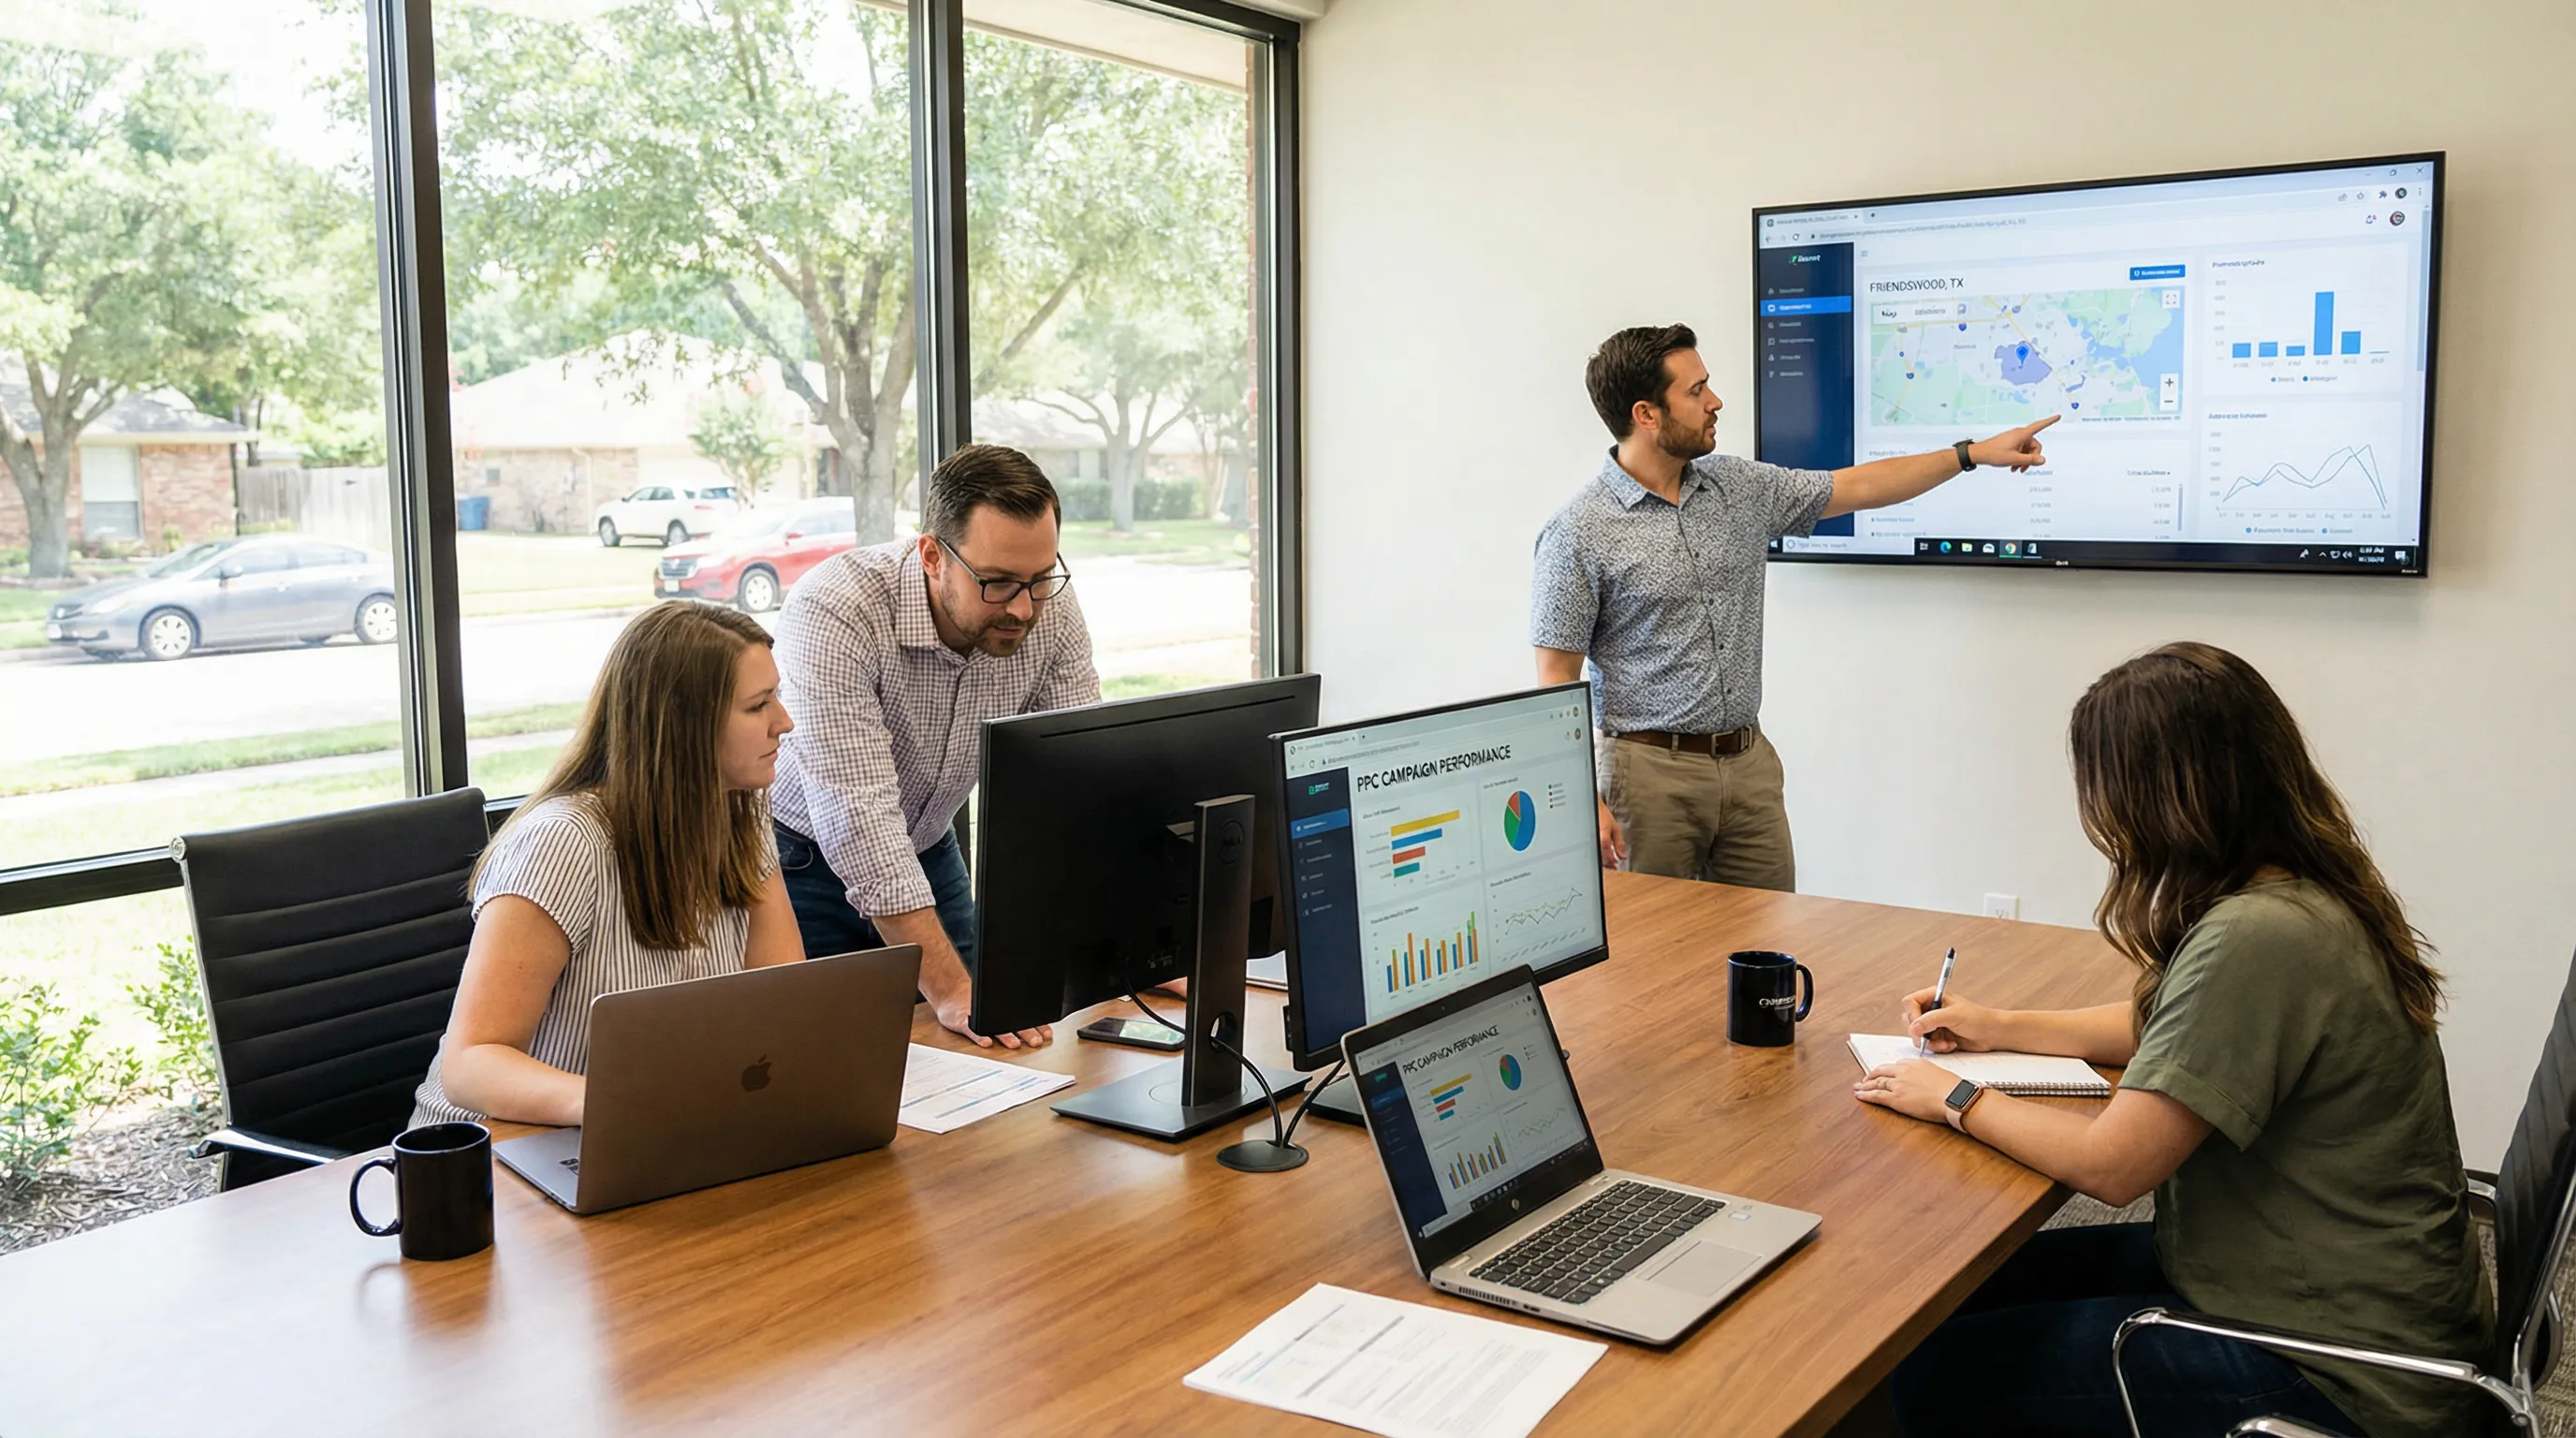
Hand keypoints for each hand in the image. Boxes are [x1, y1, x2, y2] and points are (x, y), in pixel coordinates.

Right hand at [929, 985, 1052, 1050]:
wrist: (952, 993)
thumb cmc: (975, 1004)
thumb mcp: (995, 1009)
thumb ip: (1012, 1015)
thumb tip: (1037, 1024)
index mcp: (1005, 1015)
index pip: (1025, 1021)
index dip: (1038, 1028)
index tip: (1048, 1035)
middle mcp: (995, 1017)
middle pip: (1014, 1026)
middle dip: (1027, 1034)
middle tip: (1036, 1041)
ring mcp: (980, 1020)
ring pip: (996, 1029)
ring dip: (1007, 1036)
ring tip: (1014, 1043)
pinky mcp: (965, 1023)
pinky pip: (973, 1030)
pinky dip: (980, 1036)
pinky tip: (987, 1042)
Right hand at [1596, 800, 1627, 869]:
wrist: (1592, 807)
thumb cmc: (1603, 815)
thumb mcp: (1615, 828)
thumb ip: (1619, 843)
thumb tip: (1622, 856)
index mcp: (1603, 833)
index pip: (1606, 849)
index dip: (1611, 859)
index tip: (1615, 865)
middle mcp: (1594, 837)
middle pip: (1599, 855)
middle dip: (1606, 863)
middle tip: (1612, 865)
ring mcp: (1589, 838)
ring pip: (1594, 854)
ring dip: (1601, 860)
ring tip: (1607, 862)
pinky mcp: (1585, 839)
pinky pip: (1591, 850)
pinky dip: (1596, 855)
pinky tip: (1600, 856)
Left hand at [1854, 1058, 1960, 1124]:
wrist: (1955, 1097)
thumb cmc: (1955, 1089)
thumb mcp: (1941, 1075)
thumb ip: (1930, 1076)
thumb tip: (1931, 1083)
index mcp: (1917, 1063)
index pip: (1898, 1065)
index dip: (1889, 1070)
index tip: (1886, 1073)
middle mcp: (1905, 1071)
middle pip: (1883, 1071)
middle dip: (1872, 1075)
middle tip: (1865, 1079)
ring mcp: (1898, 1084)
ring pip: (1877, 1083)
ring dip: (1866, 1085)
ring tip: (1858, 1087)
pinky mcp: (1895, 1098)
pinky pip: (1876, 1095)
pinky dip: (1865, 1095)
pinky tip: (1859, 1095)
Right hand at [1901, 988, 2005, 1053]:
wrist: (1993, 1034)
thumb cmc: (1979, 1019)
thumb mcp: (1953, 1016)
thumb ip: (1931, 1019)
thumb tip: (1913, 1027)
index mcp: (1934, 997)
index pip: (1910, 1002)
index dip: (1912, 1015)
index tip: (1919, 1026)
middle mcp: (1932, 1009)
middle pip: (1910, 1020)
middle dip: (1920, 1032)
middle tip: (1929, 1038)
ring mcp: (1934, 1024)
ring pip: (1917, 1035)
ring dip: (1930, 1042)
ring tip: (1944, 1043)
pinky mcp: (1939, 1036)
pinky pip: (1927, 1044)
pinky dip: (1937, 1047)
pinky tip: (1950, 1045)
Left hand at [1970, 414, 2056, 472]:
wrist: (1978, 454)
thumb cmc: (1994, 454)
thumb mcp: (2014, 459)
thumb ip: (2030, 460)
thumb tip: (2043, 460)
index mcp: (2022, 434)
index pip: (2039, 426)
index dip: (2049, 421)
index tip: (2058, 416)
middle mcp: (2019, 434)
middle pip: (2034, 445)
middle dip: (2032, 458)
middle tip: (2023, 469)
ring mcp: (2014, 438)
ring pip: (2027, 449)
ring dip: (2024, 460)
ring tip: (2016, 469)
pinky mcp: (2010, 443)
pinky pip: (2020, 450)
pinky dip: (2019, 458)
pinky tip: (2013, 467)